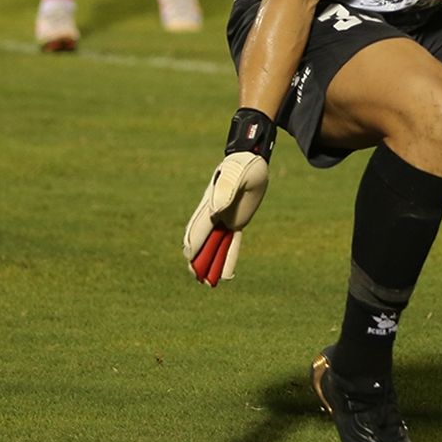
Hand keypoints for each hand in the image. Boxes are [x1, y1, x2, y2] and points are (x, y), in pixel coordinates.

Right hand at [184, 108, 276, 285]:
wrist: (251, 159)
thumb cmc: (243, 165)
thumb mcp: (237, 175)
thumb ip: (226, 190)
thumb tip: (215, 212)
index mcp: (211, 204)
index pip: (200, 228)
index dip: (195, 244)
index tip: (190, 258)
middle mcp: (214, 214)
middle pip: (202, 241)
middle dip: (197, 259)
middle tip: (196, 276)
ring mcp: (224, 219)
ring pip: (215, 246)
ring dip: (210, 263)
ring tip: (208, 283)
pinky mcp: (237, 222)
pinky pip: (230, 243)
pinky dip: (227, 258)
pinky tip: (225, 274)